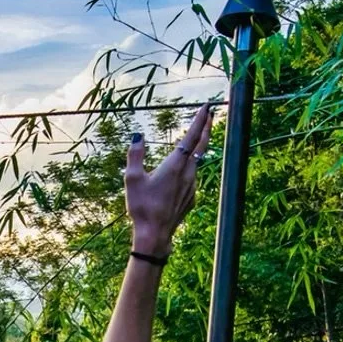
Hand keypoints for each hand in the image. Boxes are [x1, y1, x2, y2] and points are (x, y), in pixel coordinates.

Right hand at [124, 104, 214, 254]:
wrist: (155, 235)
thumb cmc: (142, 207)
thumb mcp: (132, 179)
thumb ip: (135, 155)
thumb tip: (137, 136)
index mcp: (175, 165)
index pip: (191, 137)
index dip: (200, 120)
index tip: (207, 107)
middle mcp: (188, 173)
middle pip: (202, 146)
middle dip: (206, 128)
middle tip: (210, 114)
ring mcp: (192, 186)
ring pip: (198, 161)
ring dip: (198, 147)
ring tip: (194, 138)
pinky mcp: (191, 197)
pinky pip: (192, 177)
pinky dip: (190, 167)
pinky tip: (181, 171)